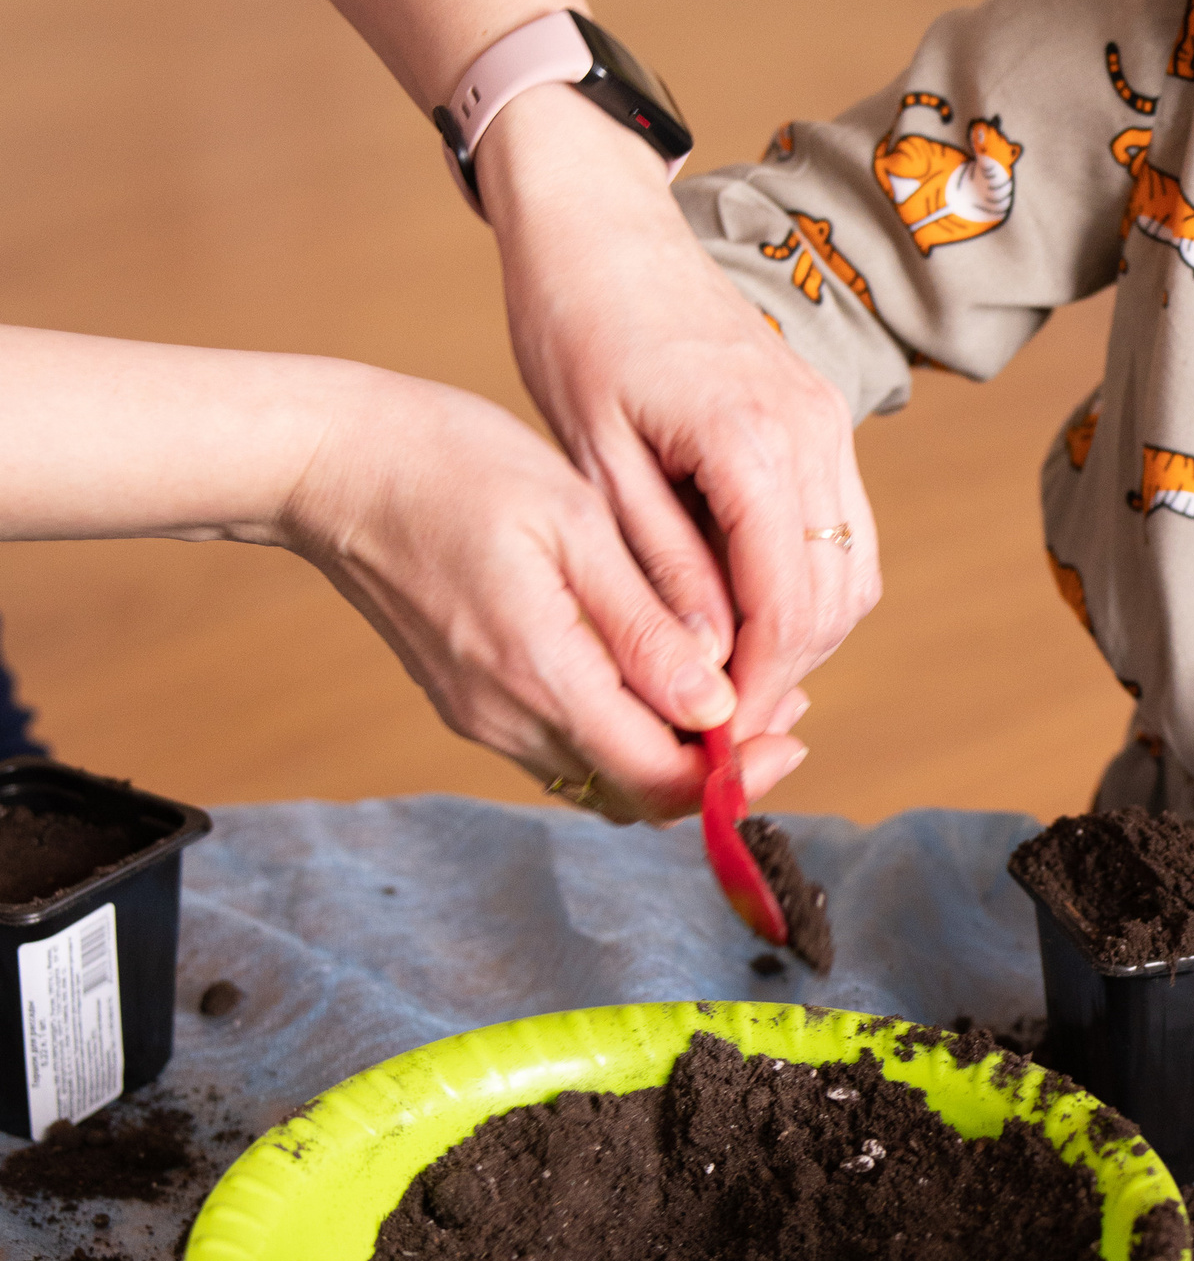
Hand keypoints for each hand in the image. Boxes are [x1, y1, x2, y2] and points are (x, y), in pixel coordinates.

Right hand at [282, 369, 811, 819]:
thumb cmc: (454, 467)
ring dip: (675, 749)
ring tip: (737, 683)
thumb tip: (714, 707)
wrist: (334, 467)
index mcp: (538, 674)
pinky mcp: (470, 699)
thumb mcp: (572, 523)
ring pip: (603, 776)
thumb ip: (643, 624)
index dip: (737, 775)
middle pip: (636, 793)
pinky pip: (566, 744)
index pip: (658, 779)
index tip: (792, 729)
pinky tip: (664, 672)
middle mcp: (506, 717)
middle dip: (719, 767)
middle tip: (782, 704)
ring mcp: (481, 715)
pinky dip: (627, 728)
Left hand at [474, 85, 874, 744]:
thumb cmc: (576, 331)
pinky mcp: (822, 418)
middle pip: (836, 600)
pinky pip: (844, 530)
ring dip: (803, 636)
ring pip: (854, 572)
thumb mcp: (595, 464)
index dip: (754, 686)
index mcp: (749, 441)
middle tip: (716, 726)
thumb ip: (661, 568)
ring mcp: (828, 420)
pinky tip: (745, 612)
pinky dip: (809, 587)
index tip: (709, 740)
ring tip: (727, 676)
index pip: (786, 607)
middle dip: (784, 673)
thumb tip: (705, 669)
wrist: (602, 228)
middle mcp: (811, 430)